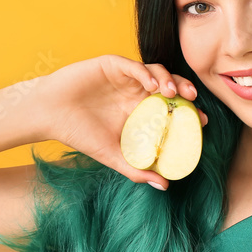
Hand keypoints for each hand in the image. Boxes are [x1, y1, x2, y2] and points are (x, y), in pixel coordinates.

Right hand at [39, 54, 207, 189]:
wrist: (49, 115)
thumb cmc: (79, 134)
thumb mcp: (112, 156)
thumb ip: (137, 169)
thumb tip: (165, 186)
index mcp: (140, 110)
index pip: (171, 108)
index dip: (187, 112)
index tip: (202, 121)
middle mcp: (136, 92)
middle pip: (169, 86)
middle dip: (185, 91)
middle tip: (194, 101)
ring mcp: (125, 77)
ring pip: (156, 72)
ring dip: (169, 80)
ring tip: (173, 93)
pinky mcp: (112, 65)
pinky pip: (134, 65)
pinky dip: (146, 73)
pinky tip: (152, 85)